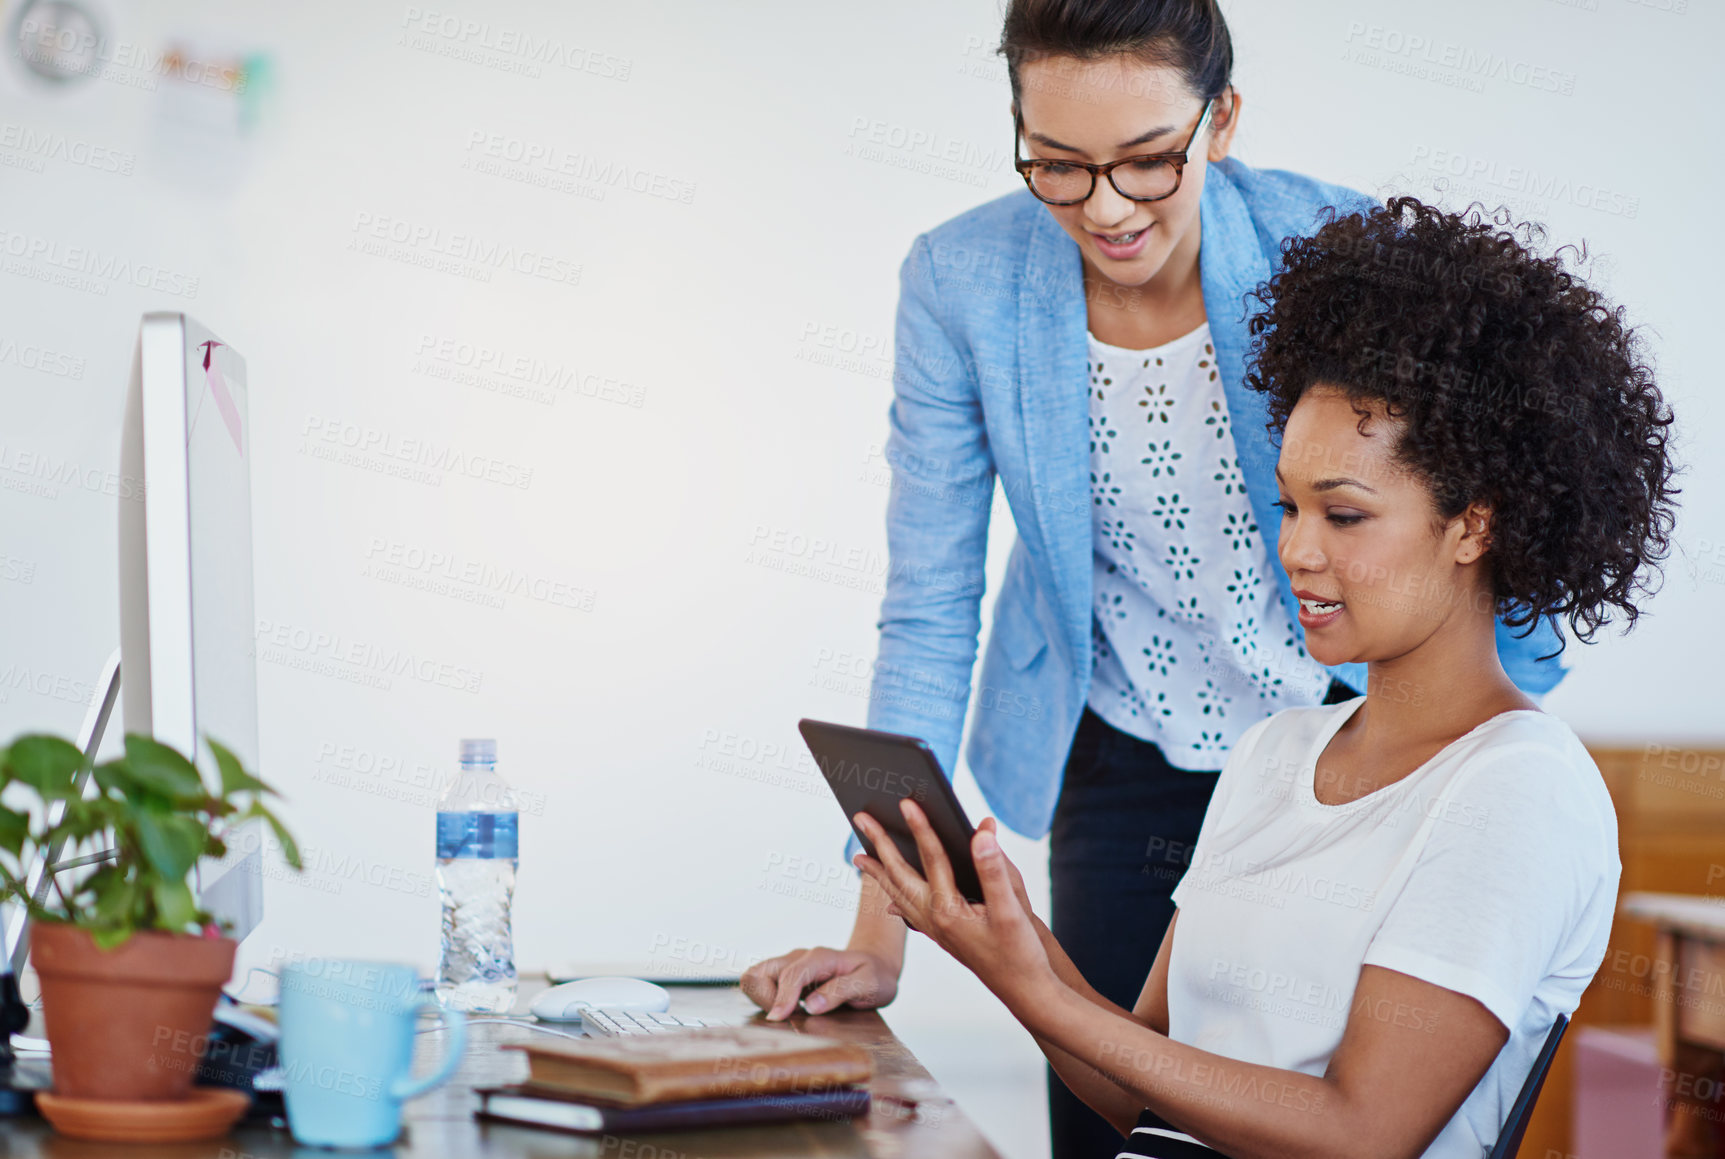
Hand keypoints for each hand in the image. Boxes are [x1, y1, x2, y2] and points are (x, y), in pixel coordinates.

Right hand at [740, 946, 900, 1020]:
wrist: (875, 963)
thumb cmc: (874, 975)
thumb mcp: (870, 983)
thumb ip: (842, 991)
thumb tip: (811, 1007)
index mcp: (819, 958)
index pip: (791, 975)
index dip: (782, 998)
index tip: (777, 1020)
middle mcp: (798, 958)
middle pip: (757, 973)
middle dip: (764, 999)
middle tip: (787, 1017)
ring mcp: (789, 966)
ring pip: (753, 978)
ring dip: (762, 1000)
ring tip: (788, 1015)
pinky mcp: (784, 976)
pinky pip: (761, 986)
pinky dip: (765, 1001)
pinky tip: (788, 1012)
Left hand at [851, 801, 1053, 1008]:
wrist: (1026, 992)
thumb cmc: (1021, 952)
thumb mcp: (1013, 909)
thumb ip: (994, 869)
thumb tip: (981, 831)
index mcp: (949, 910)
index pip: (932, 858)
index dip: (920, 826)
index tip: (906, 801)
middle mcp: (935, 919)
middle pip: (900, 875)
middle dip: (880, 844)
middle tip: (860, 817)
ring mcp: (936, 930)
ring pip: (899, 894)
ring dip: (880, 872)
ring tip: (859, 856)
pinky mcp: (943, 937)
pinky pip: (910, 912)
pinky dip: (896, 899)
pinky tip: (892, 901)